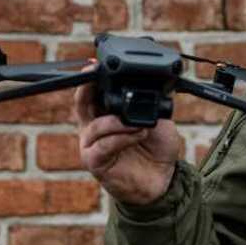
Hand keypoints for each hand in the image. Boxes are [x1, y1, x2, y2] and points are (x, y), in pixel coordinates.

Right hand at [74, 64, 180, 205]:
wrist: (163, 180)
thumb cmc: (157, 149)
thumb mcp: (159, 119)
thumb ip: (151, 103)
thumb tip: (154, 85)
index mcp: (106, 113)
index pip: (92, 92)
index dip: (91, 78)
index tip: (94, 64)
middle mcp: (94, 128)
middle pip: (82, 104)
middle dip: (88, 89)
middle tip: (96, 76)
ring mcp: (92, 145)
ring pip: (96, 126)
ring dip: (119, 122)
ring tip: (141, 124)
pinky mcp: (95, 162)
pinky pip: (104, 146)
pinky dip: (122, 137)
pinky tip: (138, 134)